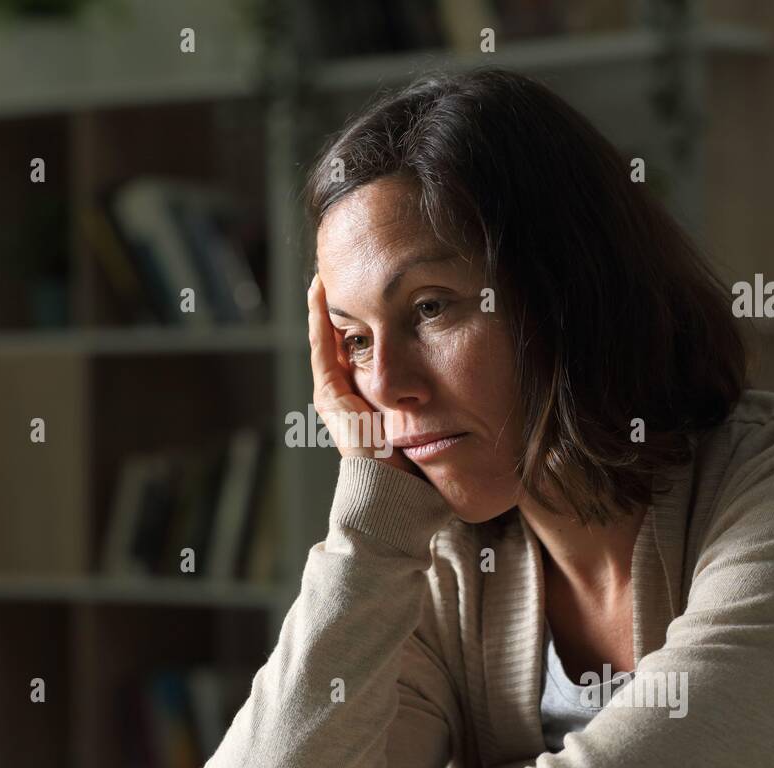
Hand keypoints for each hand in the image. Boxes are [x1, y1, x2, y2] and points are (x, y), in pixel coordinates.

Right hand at [307, 273, 420, 477]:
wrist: (390, 489)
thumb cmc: (412, 463)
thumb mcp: (422, 417)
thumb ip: (426, 398)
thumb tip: (455, 376)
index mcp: (362, 397)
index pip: (357, 349)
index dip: (359, 320)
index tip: (366, 290)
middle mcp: (342, 393)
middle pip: (338, 340)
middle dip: (339, 308)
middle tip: (340, 274)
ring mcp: (332, 392)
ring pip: (326, 338)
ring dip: (324, 305)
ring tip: (324, 273)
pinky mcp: (329, 392)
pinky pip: (322, 345)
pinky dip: (318, 316)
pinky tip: (319, 289)